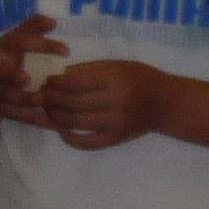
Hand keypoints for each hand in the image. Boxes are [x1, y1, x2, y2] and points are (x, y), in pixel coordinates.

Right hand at [0, 15, 66, 127]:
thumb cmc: (10, 54)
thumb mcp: (17, 37)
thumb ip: (32, 27)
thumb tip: (52, 21)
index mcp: (3, 50)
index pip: (19, 43)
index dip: (41, 46)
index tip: (67, 51)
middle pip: (2, 75)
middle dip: (12, 77)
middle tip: (28, 78)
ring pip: (7, 97)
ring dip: (23, 99)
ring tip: (41, 101)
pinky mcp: (3, 108)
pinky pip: (15, 114)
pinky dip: (29, 117)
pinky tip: (47, 118)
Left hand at [39, 59, 173, 150]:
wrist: (166, 103)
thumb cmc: (139, 78)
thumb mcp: (115, 65)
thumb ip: (87, 70)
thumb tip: (56, 77)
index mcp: (114, 80)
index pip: (74, 82)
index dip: (55, 82)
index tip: (47, 81)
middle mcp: (114, 103)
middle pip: (70, 103)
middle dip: (50, 98)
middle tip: (41, 95)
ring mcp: (114, 124)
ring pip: (73, 122)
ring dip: (54, 116)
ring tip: (48, 108)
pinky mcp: (115, 139)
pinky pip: (86, 143)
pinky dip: (69, 138)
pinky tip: (61, 129)